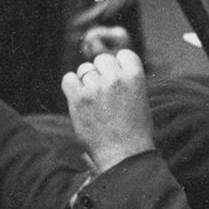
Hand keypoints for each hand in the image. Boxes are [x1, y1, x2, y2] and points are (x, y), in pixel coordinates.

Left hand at [62, 51, 157, 172]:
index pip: (123, 54)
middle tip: (103, 91)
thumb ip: (126, 80)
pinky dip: (71, 86)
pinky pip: (68, 79)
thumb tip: (107, 67)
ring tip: (93, 99)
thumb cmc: (134, 129)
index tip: (117, 77)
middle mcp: (115, 78)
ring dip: (86, 80)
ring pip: (84, 69)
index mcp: (135, 76)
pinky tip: (79, 99)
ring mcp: (96, 87)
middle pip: (102, 60)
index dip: (119, 65)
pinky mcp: (78, 98)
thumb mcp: (140, 98)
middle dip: (101, 72)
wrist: (124, 153)